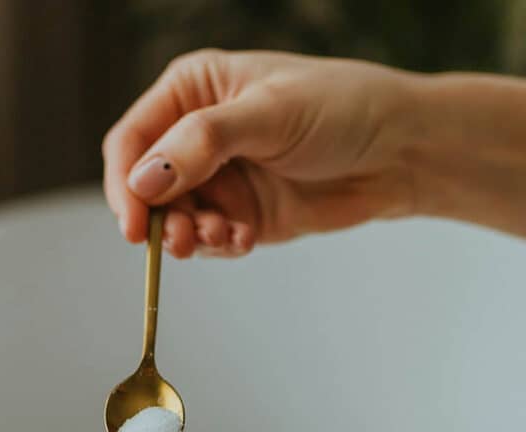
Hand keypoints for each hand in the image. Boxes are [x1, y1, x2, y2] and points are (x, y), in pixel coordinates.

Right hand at [102, 50, 418, 257]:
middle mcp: (195, 136)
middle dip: (162, 219)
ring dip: (192, 237)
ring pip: (176, 220)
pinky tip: (247, 238)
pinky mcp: (241, 215)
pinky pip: (210, 241)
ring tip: (225, 236)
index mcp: (191, 91)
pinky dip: (221, 246)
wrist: (399, 150)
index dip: (126, 183)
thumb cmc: (340, 108)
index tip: (134, 224)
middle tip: (183, 241)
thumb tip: (144, 181)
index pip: (133, 141)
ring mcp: (218, 179)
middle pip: (148, 189)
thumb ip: (202, 144)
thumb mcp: (268, 115)